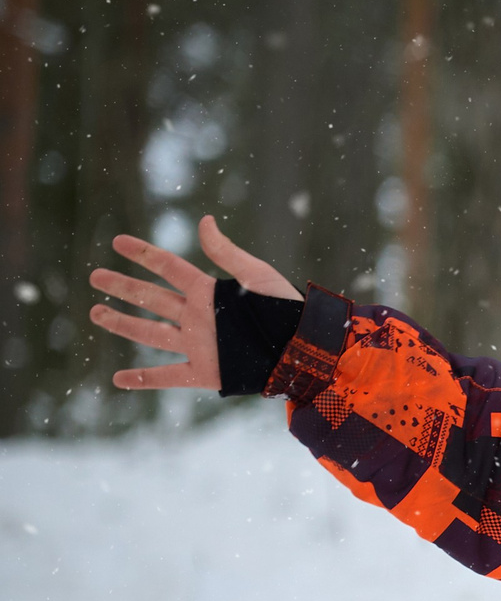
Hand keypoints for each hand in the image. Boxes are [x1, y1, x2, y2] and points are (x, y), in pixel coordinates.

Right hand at [91, 216, 299, 390]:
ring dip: (122, 324)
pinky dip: (143, 379)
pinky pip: (168, 377)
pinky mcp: (206, 373)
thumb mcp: (257, 276)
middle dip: (123, 287)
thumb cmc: (286, 310)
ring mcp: (199, 345)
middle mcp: (198, 317)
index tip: (117, 242)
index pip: (168, 268)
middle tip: (95, 276)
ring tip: (96, 313)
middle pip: (151, 298)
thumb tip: (203, 221)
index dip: (143, 254)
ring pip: (150, 333)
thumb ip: (227, 252)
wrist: (304, 350)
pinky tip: (118, 379)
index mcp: (209, 292)